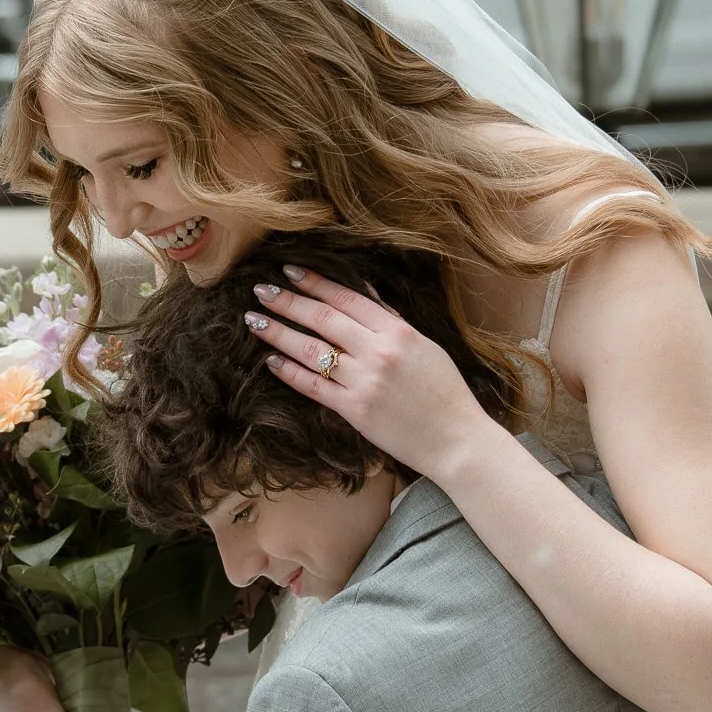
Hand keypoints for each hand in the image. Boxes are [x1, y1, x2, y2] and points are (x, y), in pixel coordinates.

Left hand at [245, 265, 495, 478]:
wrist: (456, 440)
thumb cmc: (445, 392)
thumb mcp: (426, 346)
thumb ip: (392, 322)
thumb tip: (364, 296)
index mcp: (398, 331)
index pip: (346, 298)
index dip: (315, 282)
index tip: (289, 271)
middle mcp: (378, 352)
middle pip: (322, 318)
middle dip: (287, 301)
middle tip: (260, 290)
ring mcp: (365, 382)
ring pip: (311, 350)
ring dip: (278, 333)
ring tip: (255, 321)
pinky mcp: (355, 411)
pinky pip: (313, 386)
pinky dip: (289, 372)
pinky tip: (270, 361)